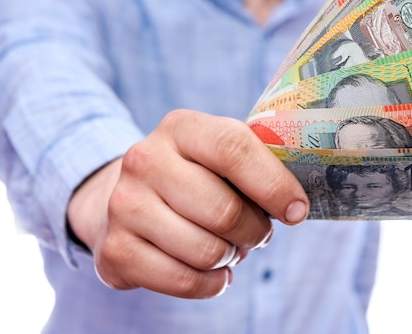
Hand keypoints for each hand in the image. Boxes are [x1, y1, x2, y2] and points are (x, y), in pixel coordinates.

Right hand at [67, 109, 308, 297]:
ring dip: (232, 258)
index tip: (296, 211)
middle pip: (224, 211)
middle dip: (255, 231)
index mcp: (180, 127)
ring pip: (207, 251)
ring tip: (229, 247)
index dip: (274, 185)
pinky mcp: (115, 249)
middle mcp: (145, 160)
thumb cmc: (195, 177)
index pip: (234, 150)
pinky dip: (211, 284)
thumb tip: (296, 204)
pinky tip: (214, 272)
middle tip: (257, 233)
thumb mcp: (220, 155)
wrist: (128, 198)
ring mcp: (124, 205)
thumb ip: (257, 164)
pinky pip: (184, 281)